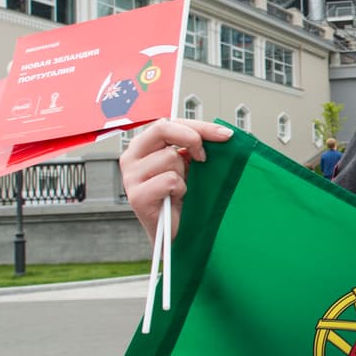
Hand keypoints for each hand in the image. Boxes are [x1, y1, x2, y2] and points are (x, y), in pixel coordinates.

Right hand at [119, 119, 233, 243]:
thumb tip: (223, 134)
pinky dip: (180, 189)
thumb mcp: (190, 166)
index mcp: (144, 146)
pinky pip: (170, 180)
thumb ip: (195, 147)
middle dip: (192, 138)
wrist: (177, 233)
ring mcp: (131, 177)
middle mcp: (132, 158)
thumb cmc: (183, 198)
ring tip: (181, 188)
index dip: (200, 126)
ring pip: (169, 157)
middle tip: (205, 156)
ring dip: (185, 174)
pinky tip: (176, 198)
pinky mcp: (137, 196)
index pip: (169, 123)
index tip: (225, 135)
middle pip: (162, 128)